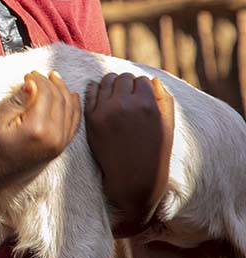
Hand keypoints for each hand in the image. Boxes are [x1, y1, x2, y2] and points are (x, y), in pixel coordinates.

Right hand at [0, 71, 80, 187]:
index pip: (47, 94)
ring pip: (71, 111)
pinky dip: (73, 109)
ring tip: (54, 80)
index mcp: (37, 129)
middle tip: (39, 74)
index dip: (39, 79)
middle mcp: (54, 138)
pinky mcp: (59, 149)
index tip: (29, 73)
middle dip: (52, 83)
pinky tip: (69, 98)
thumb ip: (17, 100)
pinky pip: (73, 124)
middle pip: (61, 100)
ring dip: (64, 92)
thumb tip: (32, 84)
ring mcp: (59, 145)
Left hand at [85, 73, 173, 236]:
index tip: (142, 99)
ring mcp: (106, 110)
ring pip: (106, 81)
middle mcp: (125, 104)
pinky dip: (97, 91)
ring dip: (112, 86)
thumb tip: (152, 79)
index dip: (142, 89)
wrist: (133, 180)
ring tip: (117, 98)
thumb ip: (164, 99)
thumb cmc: (154, 153)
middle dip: (127, 86)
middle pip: (123, 77)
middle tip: (128, 98)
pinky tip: (104, 100)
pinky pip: (91, 91)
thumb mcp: (167, 126)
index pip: (141, 79)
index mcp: (147, 105)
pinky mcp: (91, 118)